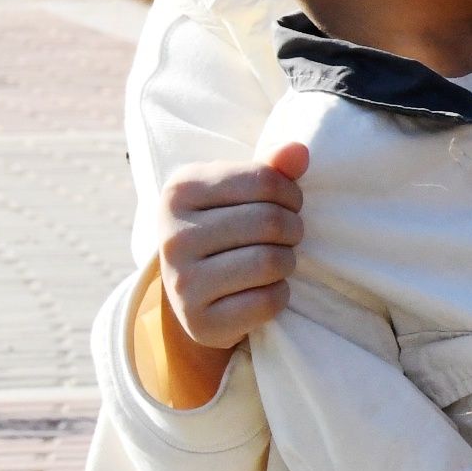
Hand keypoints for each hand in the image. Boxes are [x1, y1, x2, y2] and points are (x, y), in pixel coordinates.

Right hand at [127, 144, 309, 410]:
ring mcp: (181, 280)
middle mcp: (172, 234)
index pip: (265, 181)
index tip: (287, 204)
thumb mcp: (241, 194)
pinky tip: (262, 290)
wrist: (195, 295)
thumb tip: (298, 150)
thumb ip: (271, 170)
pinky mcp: (199, 320)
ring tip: (274, 262)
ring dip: (287, 262)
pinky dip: (279, 296)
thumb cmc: (227, 231)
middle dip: (292, 230)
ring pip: (272, 262)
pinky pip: (268, 301)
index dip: (291, 194)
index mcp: (179, 190)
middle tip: (285, 238)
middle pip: (271, 222)